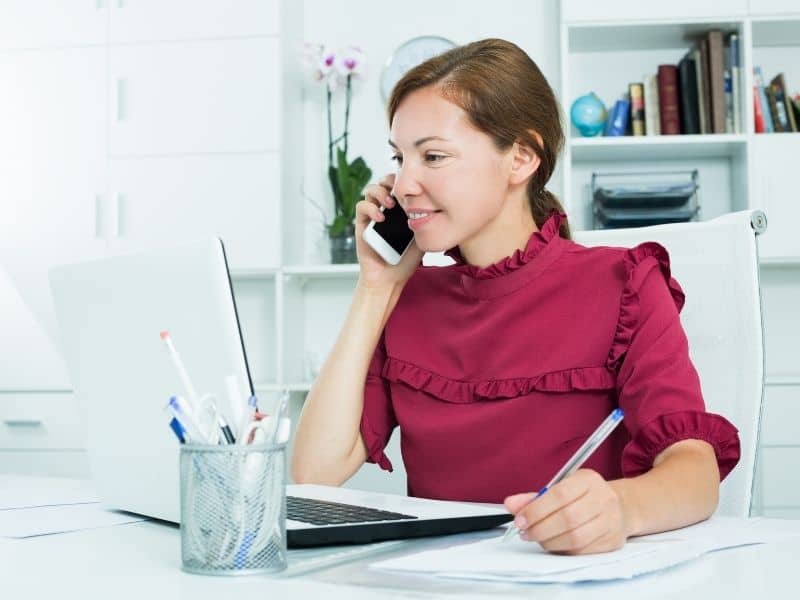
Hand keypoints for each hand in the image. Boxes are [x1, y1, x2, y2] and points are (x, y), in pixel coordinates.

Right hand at [355, 173, 423, 289]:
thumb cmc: (406, 260)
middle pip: (384, 181)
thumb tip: (435, 205)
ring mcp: (373, 215)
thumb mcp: (423, 237)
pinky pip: (361, 207)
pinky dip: (370, 207)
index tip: (414, 185)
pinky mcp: (362, 224)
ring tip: (390, 203)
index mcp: (401, 209)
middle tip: (399, 191)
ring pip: (370, 190)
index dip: (404, 180)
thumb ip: (426, 222)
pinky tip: (380, 217)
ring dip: (380, 191)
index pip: (400, 185)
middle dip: (391, 180)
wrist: (391, 278)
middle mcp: (386, 208)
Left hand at [503, 469, 631, 554]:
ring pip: (575, 538)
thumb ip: (535, 497)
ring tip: (537, 538)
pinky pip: (582, 551)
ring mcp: (611, 521)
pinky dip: (563, 550)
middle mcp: (604, 498)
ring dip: (549, 541)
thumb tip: (510, 504)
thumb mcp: (563, 487)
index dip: (536, 509)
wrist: (621, 507)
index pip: (559, 494)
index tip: (519, 519)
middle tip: (525, 532)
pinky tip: (553, 544)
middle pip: (567, 519)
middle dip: (540, 528)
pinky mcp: (613, 541)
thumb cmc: (585, 496)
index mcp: (588, 480)